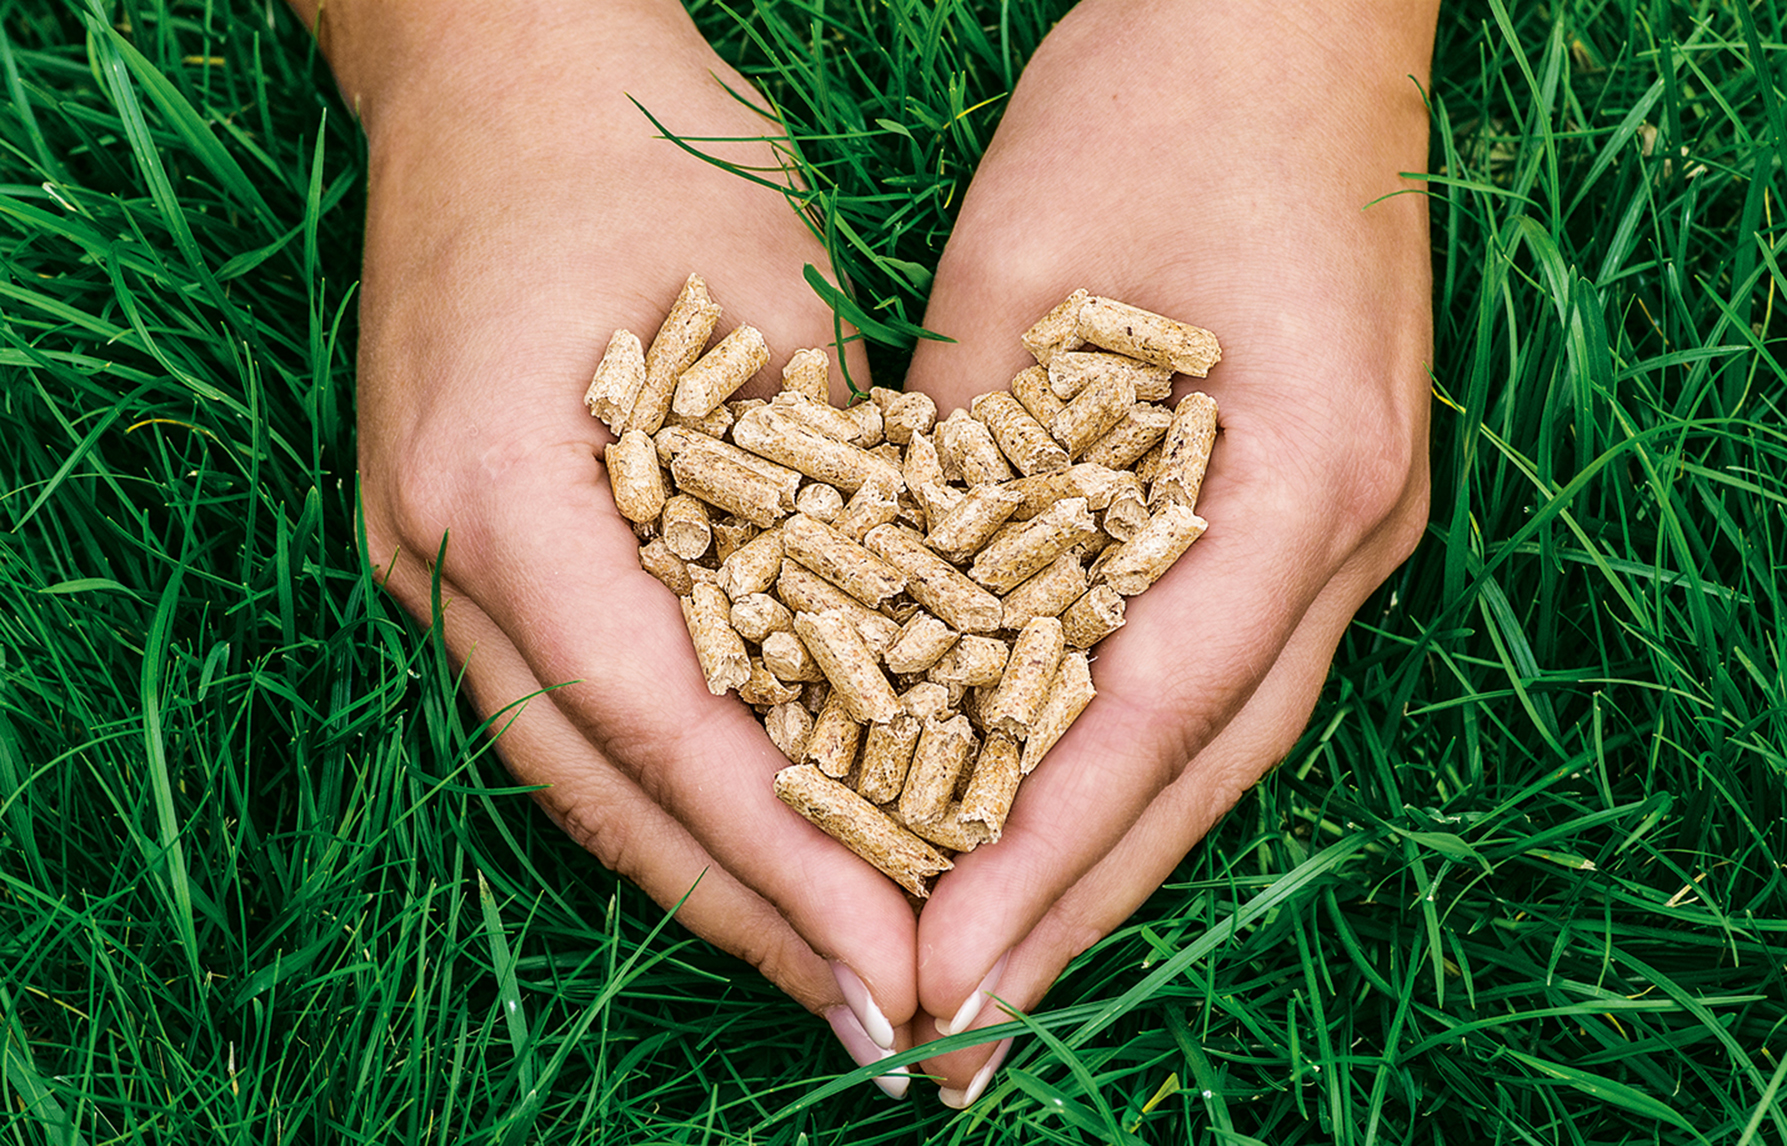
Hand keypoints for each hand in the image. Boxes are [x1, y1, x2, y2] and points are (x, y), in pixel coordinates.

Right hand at [301, 0, 919, 1092]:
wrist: (496, 60)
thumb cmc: (641, 146)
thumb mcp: (772, 310)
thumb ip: (824, 490)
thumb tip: (921, 659)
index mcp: (506, 487)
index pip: (662, 727)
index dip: (783, 859)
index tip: (894, 954)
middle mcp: (442, 547)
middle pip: (602, 786)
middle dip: (745, 908)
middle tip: (872, 1012)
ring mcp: (432, 550)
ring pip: (578, 763)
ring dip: (705, 868)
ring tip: (822, 959)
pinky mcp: (464, 541)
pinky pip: (572, 695)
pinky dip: (670, 781)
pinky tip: (753, 842)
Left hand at [902, 0, 1436, 1101]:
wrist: (1286, 17)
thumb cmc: (1161, 100)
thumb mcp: (1024, 271)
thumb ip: (971, 457)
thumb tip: (896, 613)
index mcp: (1300, 472)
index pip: (1154, 714)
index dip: (1049, 851)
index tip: (948, 959)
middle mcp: (1340, 527)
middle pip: (1200, 765)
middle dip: (1077, 904)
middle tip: (963, 1031)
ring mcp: (1334, 525)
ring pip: (1209, 740)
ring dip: (1103, 856)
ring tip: (996, 968)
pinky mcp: (1296, 509)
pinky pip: (1201, 668)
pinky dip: (1120, 761)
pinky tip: (1047, 827)